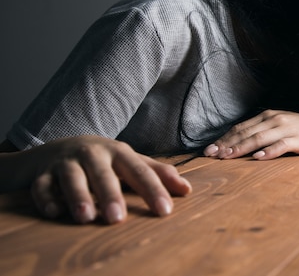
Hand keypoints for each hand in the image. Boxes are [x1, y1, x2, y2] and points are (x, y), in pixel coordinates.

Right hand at [10, 136, 191, 223]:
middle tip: (118, 219)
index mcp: (119, 152)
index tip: (165, 211)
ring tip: (86, 217)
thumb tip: (187, 190)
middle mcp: (93, 154)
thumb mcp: (129, 162)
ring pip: (72, 178)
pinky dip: (46, 198)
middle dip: (111, 196)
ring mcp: (66, 161)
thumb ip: (156, 174)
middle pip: (104, 174)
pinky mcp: (41, 172)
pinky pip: (41, 186)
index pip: (140, 172)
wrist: (56, 148)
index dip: (153, 190)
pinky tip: (53, 212)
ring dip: (78, 196)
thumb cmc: (103, 159)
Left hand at [203, 109, 298, 159]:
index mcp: (266, 116)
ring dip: (242, 147)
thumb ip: (259, 131)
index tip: (209, 150)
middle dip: (227, 144)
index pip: (240, 127)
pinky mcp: (297, 139)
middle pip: (246, 132)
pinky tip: (258, 158)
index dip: (224, 138)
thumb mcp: (277, 125)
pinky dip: (269, 151)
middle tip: (212, 155)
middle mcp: (273, 119)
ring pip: (259, 138)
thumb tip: (236, 142)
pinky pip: (281, 145)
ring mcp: (286, 128)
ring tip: (228, 156)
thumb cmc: (298, 129)